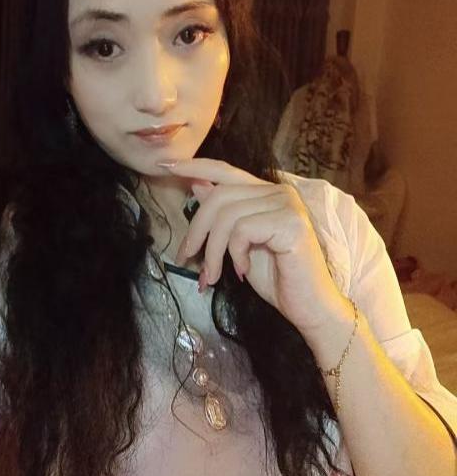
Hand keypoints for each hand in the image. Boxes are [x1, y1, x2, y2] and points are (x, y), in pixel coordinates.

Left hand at [160, 157, 348, 336]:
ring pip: (227, 216)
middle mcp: (279, 192)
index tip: (165, 167)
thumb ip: (223, 216)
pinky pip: (243, 230)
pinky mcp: (291, 223)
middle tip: (185, 258)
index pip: (225, 170)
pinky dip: (234, 254)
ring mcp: (287, 205)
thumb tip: (197, 186)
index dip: (194, 166)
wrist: (309, 308)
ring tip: (212, 276)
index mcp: (266, 193)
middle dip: (196, 230)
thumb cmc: (277, 279)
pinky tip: (242, 271)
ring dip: (212, 251)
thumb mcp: (238, 245)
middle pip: (219, 196)